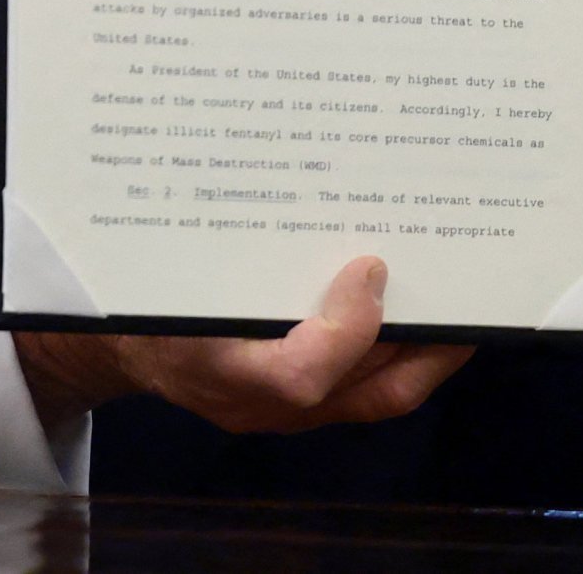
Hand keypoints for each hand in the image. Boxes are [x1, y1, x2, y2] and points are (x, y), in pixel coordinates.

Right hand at [15, 256, 476, 440]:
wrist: (112, 348)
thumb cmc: (132, 297)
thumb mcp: (148, 267)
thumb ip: (201, 239)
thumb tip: (267, 172)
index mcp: (215, 363)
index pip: (299, 376)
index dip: (346, 329)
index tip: (369, 267)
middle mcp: (259, 401)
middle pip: (369, 396)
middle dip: (432, 349)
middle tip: (470, 291)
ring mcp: (283, 410)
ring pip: (378, 396)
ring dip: (427, 349)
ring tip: (458, 292)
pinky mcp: (296, 399)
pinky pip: (364, 387)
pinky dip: (397, 348)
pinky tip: (409, 302)